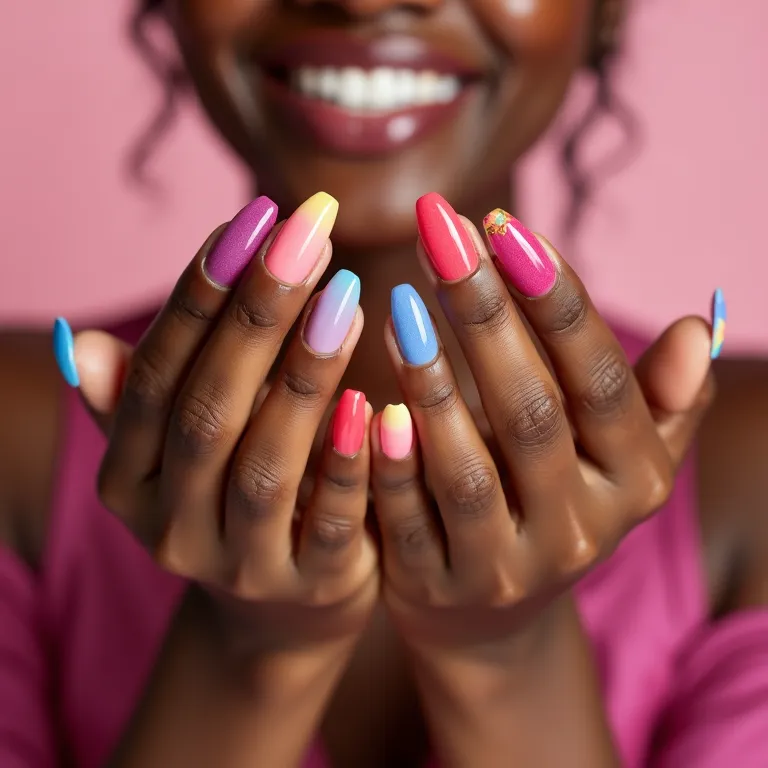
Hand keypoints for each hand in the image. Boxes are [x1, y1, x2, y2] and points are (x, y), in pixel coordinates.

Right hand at [59, 194, 377, 658]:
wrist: (285, 604)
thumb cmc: (237, 492)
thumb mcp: (182, 451)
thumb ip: (140, 399)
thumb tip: (76, 340)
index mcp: (129, 481)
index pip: (157, 377)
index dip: (200, 296)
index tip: (252, 218)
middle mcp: (170, 527)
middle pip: (208, 413)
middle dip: (257, 317)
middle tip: (308, 235)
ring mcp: (241, 566)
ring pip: (265, 466)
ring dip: (303, 376)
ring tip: (346, 294)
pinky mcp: (311, 586)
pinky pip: (330, 523)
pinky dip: (349, 462)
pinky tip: (379, 401)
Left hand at [370, 194, 714, 664]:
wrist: (492, 613)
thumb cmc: (554, 500)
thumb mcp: (620, 458)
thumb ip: (660, 398)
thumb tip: (699, 327)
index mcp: (634, 481)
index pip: (601, 382)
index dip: (554, 301)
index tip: (503, 224)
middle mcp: (579, 530)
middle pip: (532, 414)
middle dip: (484, 315)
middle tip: (439, 231)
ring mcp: (506, 569)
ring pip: (469, 472)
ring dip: (433, 384)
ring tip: (400, 302)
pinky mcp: (438, 589)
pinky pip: (409, 524)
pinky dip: (390, 465)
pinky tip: (366, 404)